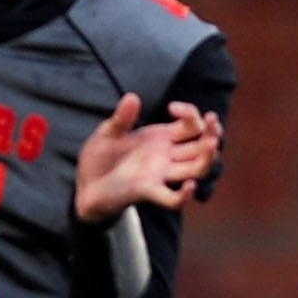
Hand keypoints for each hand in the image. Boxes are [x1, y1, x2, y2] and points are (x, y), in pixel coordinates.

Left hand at [74, 95, 224, 221]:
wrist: (85, 184)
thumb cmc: (100, 158)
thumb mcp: (107, 133)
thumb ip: (121, 119)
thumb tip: (131, 97)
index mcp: (162, 138)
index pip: (191, 125)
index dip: (191, 114)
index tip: (172, 107)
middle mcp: (167, 156)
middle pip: (202, 146)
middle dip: (212, 132)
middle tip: (212, 120)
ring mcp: (160, 175)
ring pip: (197, 169)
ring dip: (207, 158)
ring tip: (210, 144)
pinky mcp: (147, 192)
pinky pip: (172, 200)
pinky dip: (183, 196)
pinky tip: (189, 186)